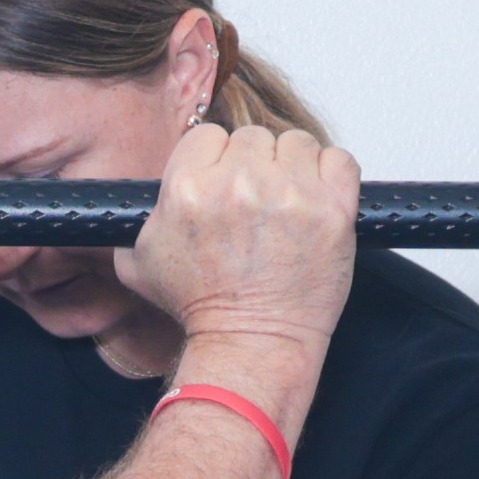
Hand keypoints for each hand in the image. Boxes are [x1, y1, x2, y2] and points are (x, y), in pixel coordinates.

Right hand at [114, 117, 359, 374]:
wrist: (251, 343)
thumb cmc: (202, 307)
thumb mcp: (139, 262)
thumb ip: (142, 216)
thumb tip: (152, 192)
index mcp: (188, 188)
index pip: (209, 135)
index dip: (216, 160)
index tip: (225, 185)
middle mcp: (239, 183)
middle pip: (254, 138)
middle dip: (256, 166)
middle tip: (258, 204)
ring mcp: (291, 194)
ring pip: (297, 143)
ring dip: (294, 168)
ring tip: (288, 204)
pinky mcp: (332, 209)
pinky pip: (339, 160)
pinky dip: (331, 175)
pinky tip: (316, 202)